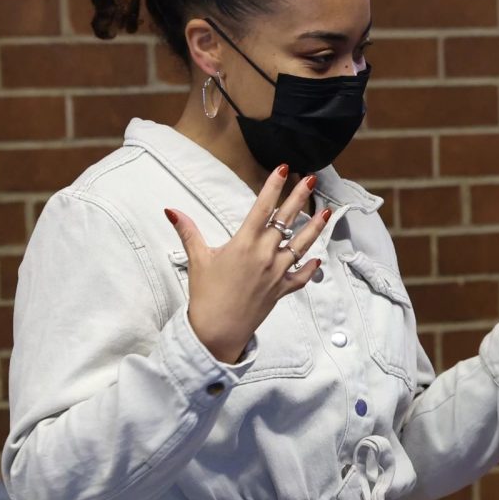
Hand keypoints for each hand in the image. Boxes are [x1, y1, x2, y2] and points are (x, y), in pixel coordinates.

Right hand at [164, 167, 331, 365]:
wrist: (217, 331)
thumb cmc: (205, 295)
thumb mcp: (197, 260)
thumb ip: (188, 232)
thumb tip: (171, 210)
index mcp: (244, 243)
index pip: (262, 207)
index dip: (273, 186)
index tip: (283, 168)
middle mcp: (265, 255)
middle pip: (286, 220)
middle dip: (300, 197)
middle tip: (311, 178)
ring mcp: (276, 272)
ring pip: (301, 245)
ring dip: (315, 227)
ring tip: (327, 211)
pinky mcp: (281, 290)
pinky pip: (300, 276)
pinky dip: (309, 268)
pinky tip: (317, 259)